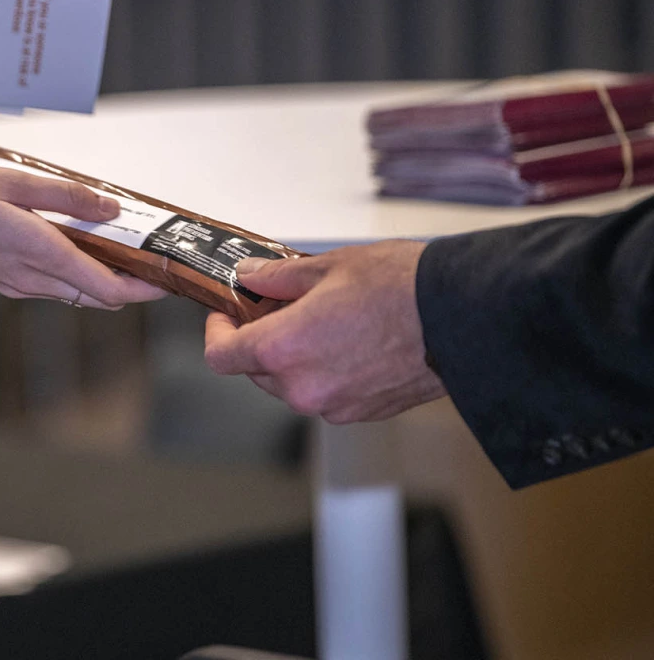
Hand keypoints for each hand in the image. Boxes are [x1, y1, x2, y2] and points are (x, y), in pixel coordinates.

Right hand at [0, 156, 168, 308]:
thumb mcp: (9, 179)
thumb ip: (64, 195)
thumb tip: (110, 206)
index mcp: (37, 253)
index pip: (108, 290)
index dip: (145, 288)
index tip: (169, 275)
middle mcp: (30, 278)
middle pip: (98, 297)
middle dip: (132, 283)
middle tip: (154, 256)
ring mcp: (16, 284)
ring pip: (76, 292)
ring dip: (103, 276)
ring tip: (122, 241)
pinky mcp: (4, 280)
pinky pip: (53, 284)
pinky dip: (75, 270)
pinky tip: (78, 240)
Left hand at [204, 240, 446, 422]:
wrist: (463, 316)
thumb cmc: (402, 289)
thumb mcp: (327, 267)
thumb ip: (277, 278)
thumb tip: (250, 277)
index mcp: (283, 350)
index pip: (221, 356)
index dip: (217, 333)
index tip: (226, 315)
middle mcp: (303, 387)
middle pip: (255, 371)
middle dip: (258, 340)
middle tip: (277, 307)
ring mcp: (333, 406)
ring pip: (290, 386)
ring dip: (292, 359)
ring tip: (319, 321)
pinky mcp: (362, 413)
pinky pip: (325, 395)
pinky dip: (323, 373)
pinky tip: (346, 342)